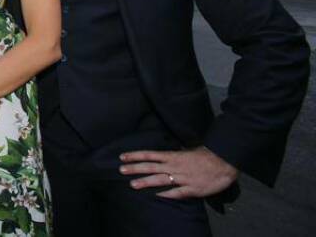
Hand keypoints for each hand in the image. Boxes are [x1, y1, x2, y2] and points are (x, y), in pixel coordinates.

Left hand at [119, 147, 237, 198]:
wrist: (224, 162)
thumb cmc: (206, 155)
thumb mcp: (188, 150)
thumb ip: (176, 154)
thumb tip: (166, 154)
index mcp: (173, 156)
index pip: (150, 155)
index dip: (135, 155)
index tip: (123, 157)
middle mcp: (175, 166)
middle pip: (151, 167)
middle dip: (135, 168)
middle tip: (121, 170)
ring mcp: (182, 178)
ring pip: (160, 180)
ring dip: (145, 182)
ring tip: (132, 184)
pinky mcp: (192, 189)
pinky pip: (177, 193)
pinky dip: (167, 194)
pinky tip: (157, 196)